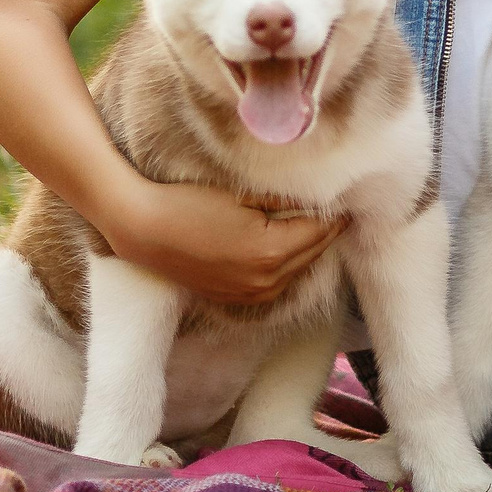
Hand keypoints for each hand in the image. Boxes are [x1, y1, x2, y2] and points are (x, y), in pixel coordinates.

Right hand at [98, 178, 344, 305]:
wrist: (143, 231)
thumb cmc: (189, 204)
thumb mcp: (243, 194)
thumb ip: (284, 197)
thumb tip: (318, 193)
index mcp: (272, 251)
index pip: (321, 231)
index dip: (335, 213)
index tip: (347, 197)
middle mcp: (267, 280)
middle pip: (314, 252)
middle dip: (327, 230)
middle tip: (339, 207)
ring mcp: (251, 294)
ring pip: (298, 269)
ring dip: (307, 247)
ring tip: (315, 221)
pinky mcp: (237, 298)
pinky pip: (277, 282)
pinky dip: (287, 263)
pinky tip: (286, 243)